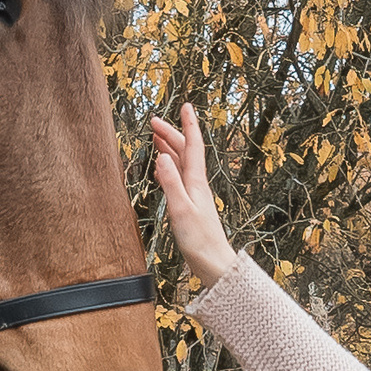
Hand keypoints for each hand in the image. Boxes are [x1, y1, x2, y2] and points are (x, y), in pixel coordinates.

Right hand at [148, 102, 239, 286]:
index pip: (193, 146)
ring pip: (182, 165)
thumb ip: (171, 183)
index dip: (188, 125)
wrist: (214, 264)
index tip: (185, 105)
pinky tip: (164, 170)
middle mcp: (197, 185)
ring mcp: (195, 195)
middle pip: (185, 152)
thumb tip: (162, 156)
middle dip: (172, 134)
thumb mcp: (180, 210)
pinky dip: (170, 169)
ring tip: (158, 139)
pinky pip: (180, 179)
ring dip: (171, 149)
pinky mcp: (192, 207)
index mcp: (196, 183)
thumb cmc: (199, 241)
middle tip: (155, 122)